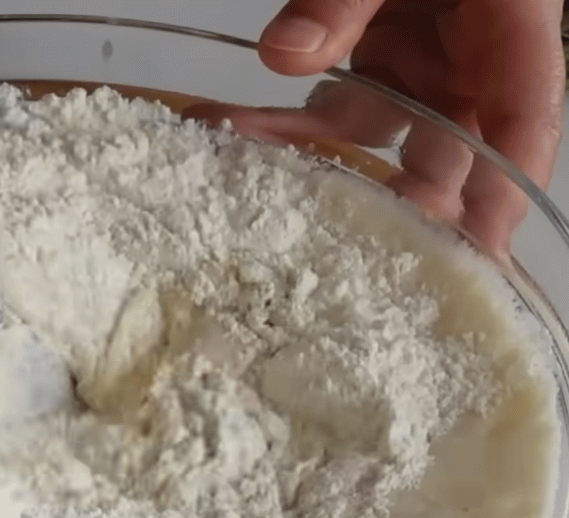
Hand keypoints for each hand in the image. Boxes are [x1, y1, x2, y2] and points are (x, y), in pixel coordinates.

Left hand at [257, 0, 564, 248]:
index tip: (474, 256)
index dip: (500, 196)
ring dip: (313, 160)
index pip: (522, 124)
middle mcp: (474, 55)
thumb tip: (283, 54)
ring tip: (245, 171)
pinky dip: (288, 124)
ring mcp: (425, 58)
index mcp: (516, 21)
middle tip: (345, 257)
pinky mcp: (380, 51)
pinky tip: (233, 132)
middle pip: (451, 155)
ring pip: (379, 134)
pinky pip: (336, 103)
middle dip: (399, 211)